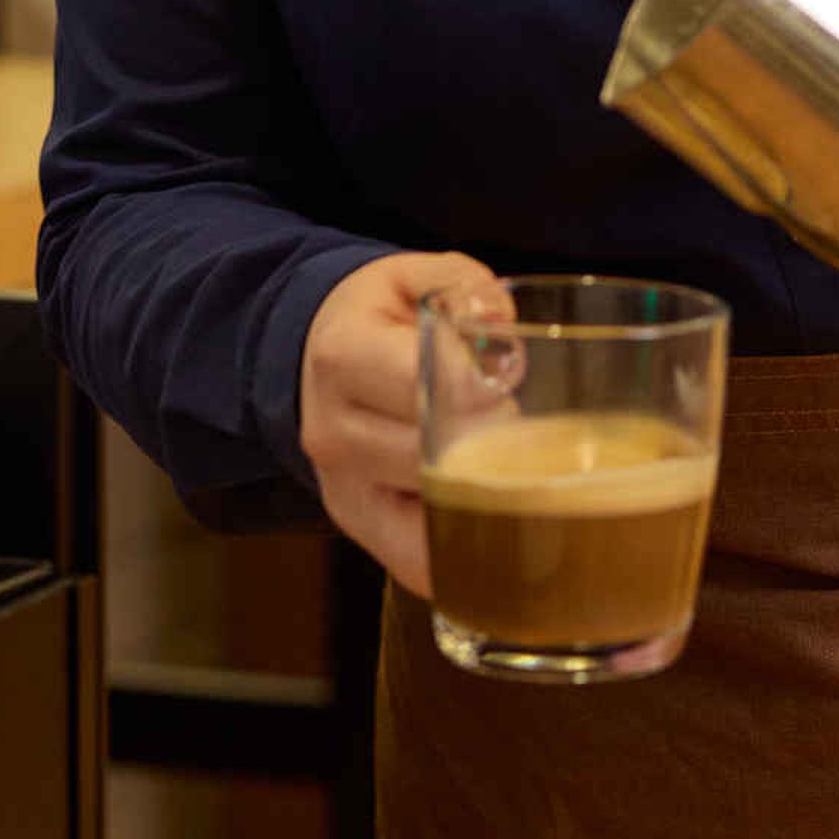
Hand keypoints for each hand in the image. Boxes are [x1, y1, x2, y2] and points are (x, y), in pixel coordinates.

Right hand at [298, 250, 505, 594]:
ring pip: (434, 515)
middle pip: (435, 456)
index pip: (425, 382)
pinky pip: (419, 563)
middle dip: (496, 443)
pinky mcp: (359, 525)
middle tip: (525, 427)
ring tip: (516, 465)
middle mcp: (334, 430)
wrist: (313, 356)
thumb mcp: (415, 275)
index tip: (509, 380)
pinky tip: (499, 530)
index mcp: (345, 355)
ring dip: (489, 496)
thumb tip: (501, 325)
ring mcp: (342, 487)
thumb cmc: (379, 315)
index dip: (482, 387)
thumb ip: (465, 287)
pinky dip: (465, 554)